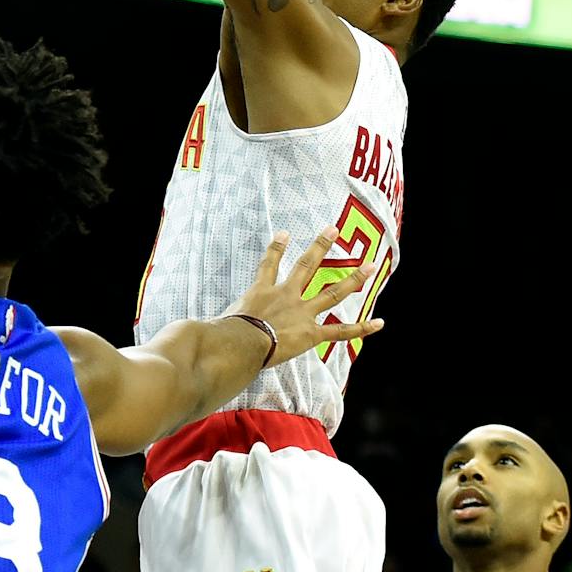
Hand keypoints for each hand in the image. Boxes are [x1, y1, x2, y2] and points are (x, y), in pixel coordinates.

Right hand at [226, 229, 382, 367]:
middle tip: (333, 229)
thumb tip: (191, 333)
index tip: (284, 232)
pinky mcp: (312, 333)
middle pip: (306, 266)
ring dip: (354, 279)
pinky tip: (379, 323)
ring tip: (370, 265)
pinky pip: (341, 330)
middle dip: (321, 246)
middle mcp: (286, 296)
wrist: (242, 343)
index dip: (276, 247)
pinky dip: (362, 328)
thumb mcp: (217, 321)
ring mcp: (302, 312)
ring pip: (333, 292)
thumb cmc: (224, 333)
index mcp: (261, 291)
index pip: (269, 264)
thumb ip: (212, 324)